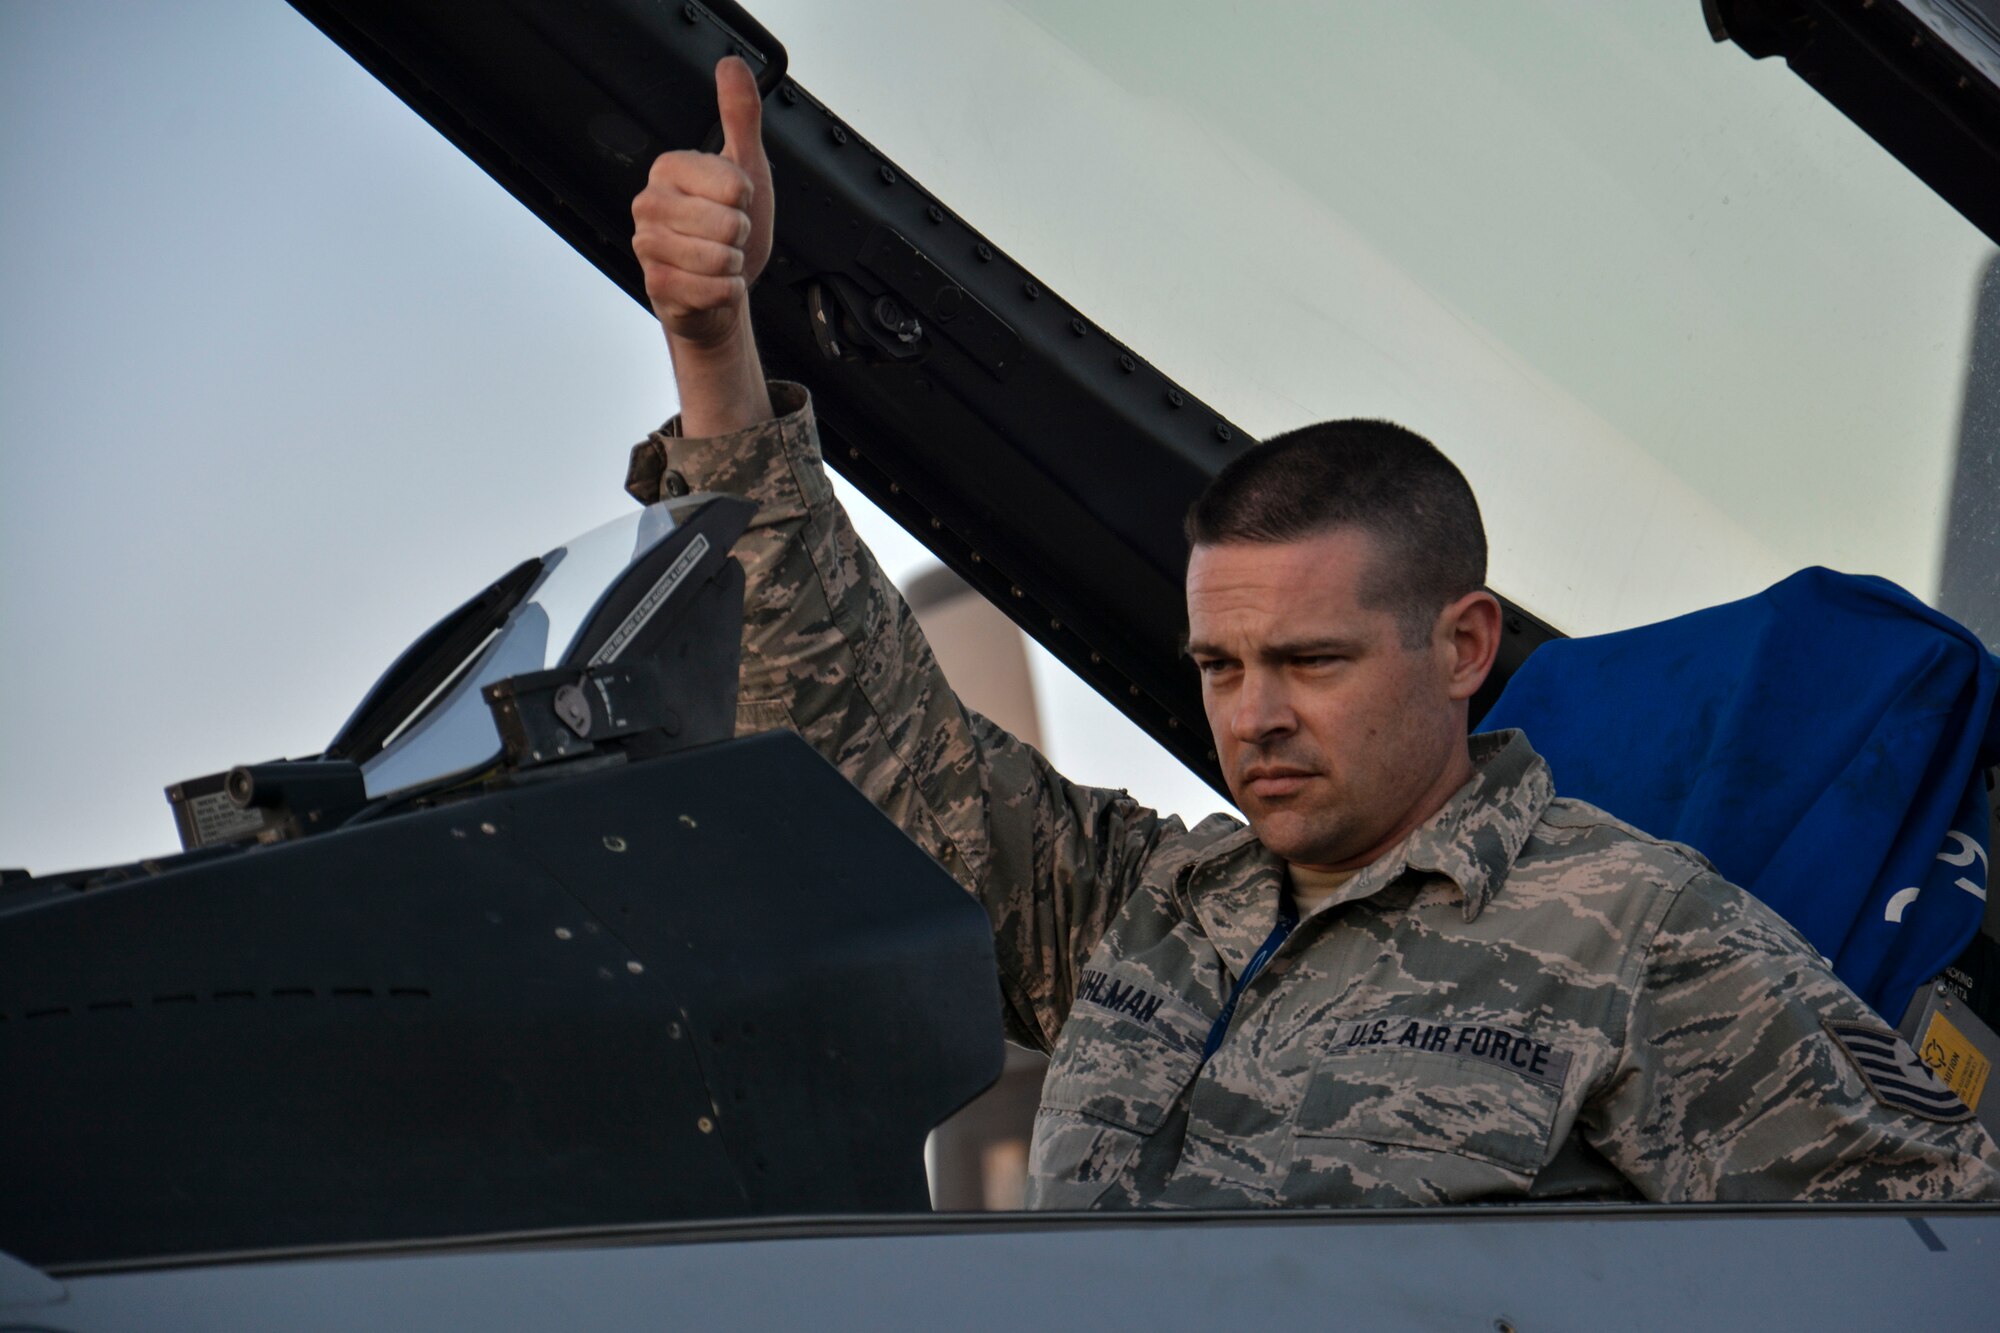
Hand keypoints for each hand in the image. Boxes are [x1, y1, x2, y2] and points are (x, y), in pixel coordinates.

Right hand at [631, 56, 774, 348]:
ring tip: (720, 260)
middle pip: (728, 224)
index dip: (747, 201)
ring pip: (719, 257)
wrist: (718, 291)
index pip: (733, 185)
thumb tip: (731, 64)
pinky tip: (713, 285)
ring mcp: (647, 244)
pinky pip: (713, 289)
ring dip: (734, 265)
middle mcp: (649, 202)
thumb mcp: (745, 166)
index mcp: (669, 168)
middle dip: (741, 237)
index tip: (734, 205)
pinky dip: (726, 292)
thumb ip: (740, 115)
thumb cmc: (730, 230)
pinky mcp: (655, 284)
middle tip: (727, 238)